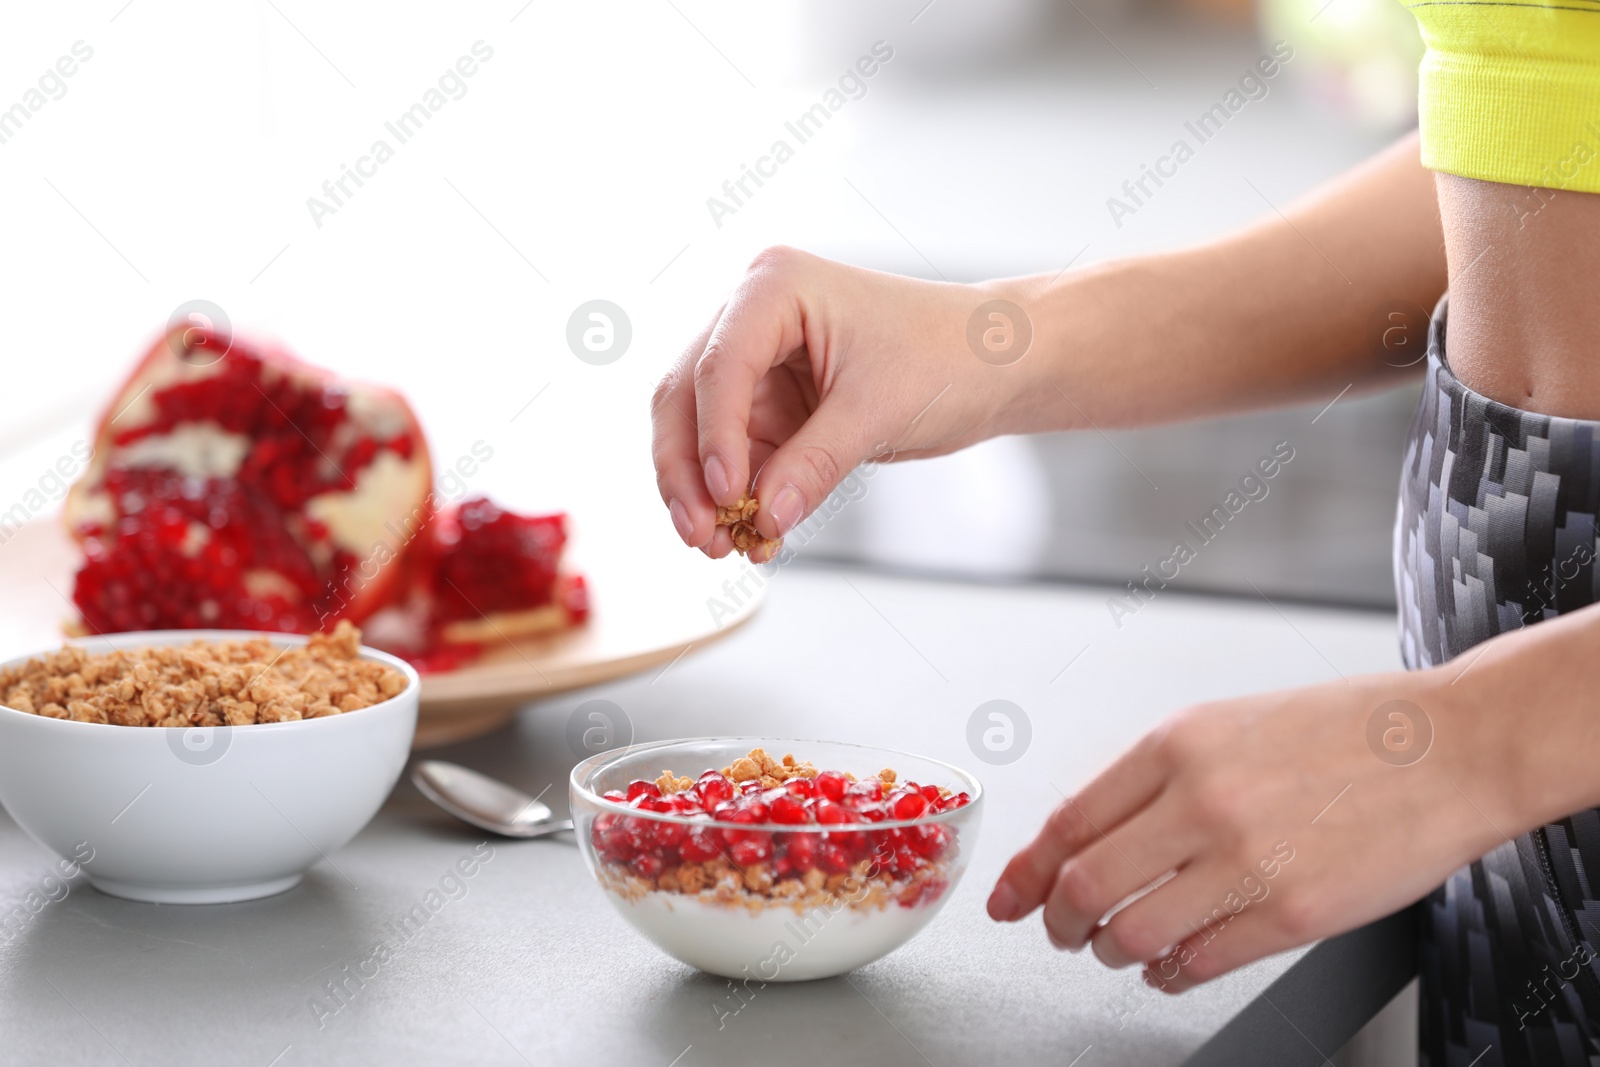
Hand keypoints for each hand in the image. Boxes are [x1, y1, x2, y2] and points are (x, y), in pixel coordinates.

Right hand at [650, 247, 1045, 557]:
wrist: (998, 365)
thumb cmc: (950, 357)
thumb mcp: (879, 411)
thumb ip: (813, 464)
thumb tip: (762, 517)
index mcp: (774, 287)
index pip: (720, 365)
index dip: (714, 436)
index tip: (727, 495)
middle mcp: (752, 317)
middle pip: (686, 396)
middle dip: (687, 470)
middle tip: (700, 535)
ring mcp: (759, 364)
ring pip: (699, 432)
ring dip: (703, 492)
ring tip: (719, 547)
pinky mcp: (773, 406)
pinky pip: (737, 456)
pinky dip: (738, 498)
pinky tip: (750, 538)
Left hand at [986, 667, 1514, 990]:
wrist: (1448, 748)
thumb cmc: (1345, 732)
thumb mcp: (1228, 724)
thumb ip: (1157, 775)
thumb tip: (1089, 831)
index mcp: (1177, 744)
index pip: (1068, 820)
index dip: (1026, 871)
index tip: (1008, 898)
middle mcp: (1201, 800)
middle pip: (1084, 884)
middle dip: (1057, 921)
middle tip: (1059, 931)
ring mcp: (1245, 860)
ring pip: (1130, 933)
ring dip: (1110, 951)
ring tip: (1118, 948)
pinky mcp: (1291, 915)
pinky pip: (1196, 963)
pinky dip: (1167, 974)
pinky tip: (1171, 966)